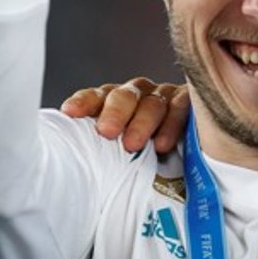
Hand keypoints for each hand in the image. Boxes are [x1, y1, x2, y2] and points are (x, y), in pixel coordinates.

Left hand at [61, 78, 189, 154]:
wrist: (188, 156)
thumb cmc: (143, 154)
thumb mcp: (117, 149)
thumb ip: (99, 149)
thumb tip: (68, 164)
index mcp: (115, 101)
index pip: (96, 97)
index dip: (84, 102)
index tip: (70, 113)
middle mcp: (137, 93)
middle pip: (124, 96)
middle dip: (114, 113)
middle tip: (106, 132)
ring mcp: (163, 95)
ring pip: (151, 103)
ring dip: (141, 123)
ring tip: (132, 144)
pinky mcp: (187, 102)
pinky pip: (179, 108)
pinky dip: (170, 125)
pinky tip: (162, 144)